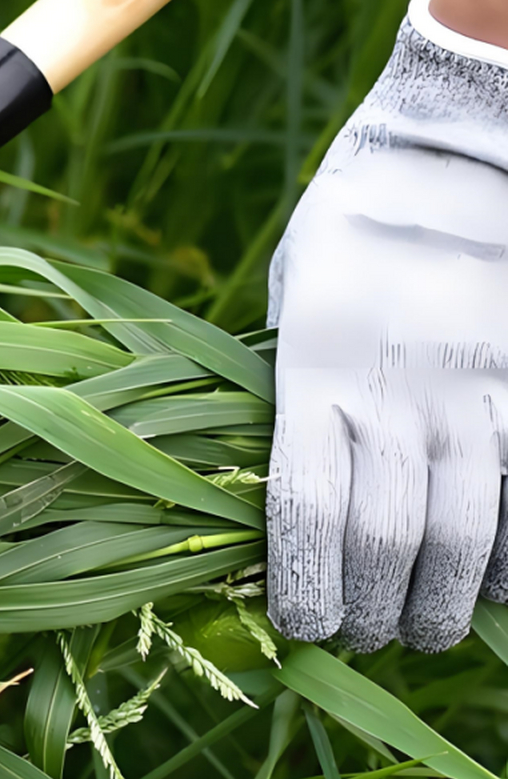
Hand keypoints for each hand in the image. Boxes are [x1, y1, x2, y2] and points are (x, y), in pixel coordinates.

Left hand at [268, 0, 507, 652]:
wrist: (457, 146)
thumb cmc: (356, 216)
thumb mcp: (294, 288)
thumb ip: (297, 377)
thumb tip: (291, 469)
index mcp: (318, 368)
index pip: (305, 514)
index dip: (303, 591)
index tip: (301, 627)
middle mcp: (398, 394)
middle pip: (388, 547)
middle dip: (373, 614)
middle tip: (367, 633)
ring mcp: (479, 395)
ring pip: (469, 542)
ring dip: (445, 604)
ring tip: (427, 622)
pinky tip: (494, 575)